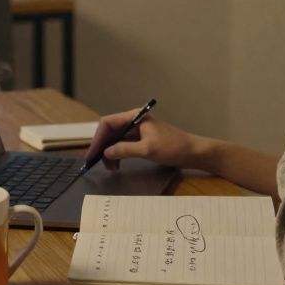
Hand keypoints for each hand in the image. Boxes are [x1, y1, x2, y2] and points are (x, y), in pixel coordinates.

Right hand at [84, 109, 203, 170]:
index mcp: (135, 117)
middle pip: (110, 131)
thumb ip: (125, 149)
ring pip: (116, 139)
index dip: (98, 138)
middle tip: (96, 163)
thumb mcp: (147, 149)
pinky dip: (118, 154)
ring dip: (110, 152)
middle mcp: (134, 121)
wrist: (193, 152)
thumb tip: (106, 152)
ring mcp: (138, 131)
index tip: (92, 154)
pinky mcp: (142, 140)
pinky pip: (124, 145)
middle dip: (102, 147)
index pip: (108, 123)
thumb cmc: (173, 147)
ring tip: (110, 168)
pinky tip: (117, 165)